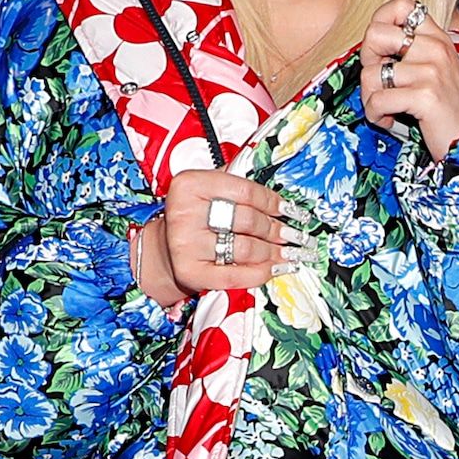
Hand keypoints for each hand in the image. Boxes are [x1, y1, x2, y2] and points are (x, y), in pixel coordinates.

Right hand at [139, 169, 313, 306]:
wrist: (163, 248)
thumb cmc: (195, 215)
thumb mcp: (209, 189)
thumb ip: (239, 186)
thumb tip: (285, 198)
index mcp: (191, 184)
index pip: (246, 191)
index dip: (274, 202)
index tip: (291, 211)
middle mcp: (184, 212)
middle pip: (248, 220)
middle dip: (277, 229)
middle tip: (295, 235)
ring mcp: (185, 244)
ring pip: (245, 247)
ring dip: (274, 252)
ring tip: (290, 253)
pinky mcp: (189, 272)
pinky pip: (234, 274)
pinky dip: (260, 273)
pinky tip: (276, 268)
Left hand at [360, 0, 458, 161]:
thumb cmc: (451, 110)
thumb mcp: (437, 70)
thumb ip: (412, 52)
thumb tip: (372, 46)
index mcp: (438, 38)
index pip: (402, 4)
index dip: (380, 21)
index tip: (381, 49)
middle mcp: (435, 48)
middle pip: (375, 34)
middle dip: (367, 62)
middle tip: (380, 82)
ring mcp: (431, 70)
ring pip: (370, 73)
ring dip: (370, 97)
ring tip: (386, 108)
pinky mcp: (425, 96)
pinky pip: (377, 100)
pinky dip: (377, 115)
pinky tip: (391, 120)